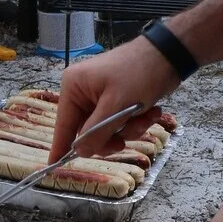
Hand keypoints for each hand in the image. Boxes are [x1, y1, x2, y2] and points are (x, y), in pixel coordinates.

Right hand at [48, 36, 181, 161]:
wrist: (169, 54)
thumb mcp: (116, 105)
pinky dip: (137, 121)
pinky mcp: (118, 100)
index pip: (64, 124)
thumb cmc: (138, 74)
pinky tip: (152, 112)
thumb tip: (81, 152)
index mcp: (74, 87)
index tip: (52, 167)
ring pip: (108, 130)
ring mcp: (101, 97)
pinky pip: (121, 122)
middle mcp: (83, 93)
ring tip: (147, 117)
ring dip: (129, 129)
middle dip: (112, 136)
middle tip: (125, 140)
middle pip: (89, 131)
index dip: (61, 146)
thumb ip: (97, 132)